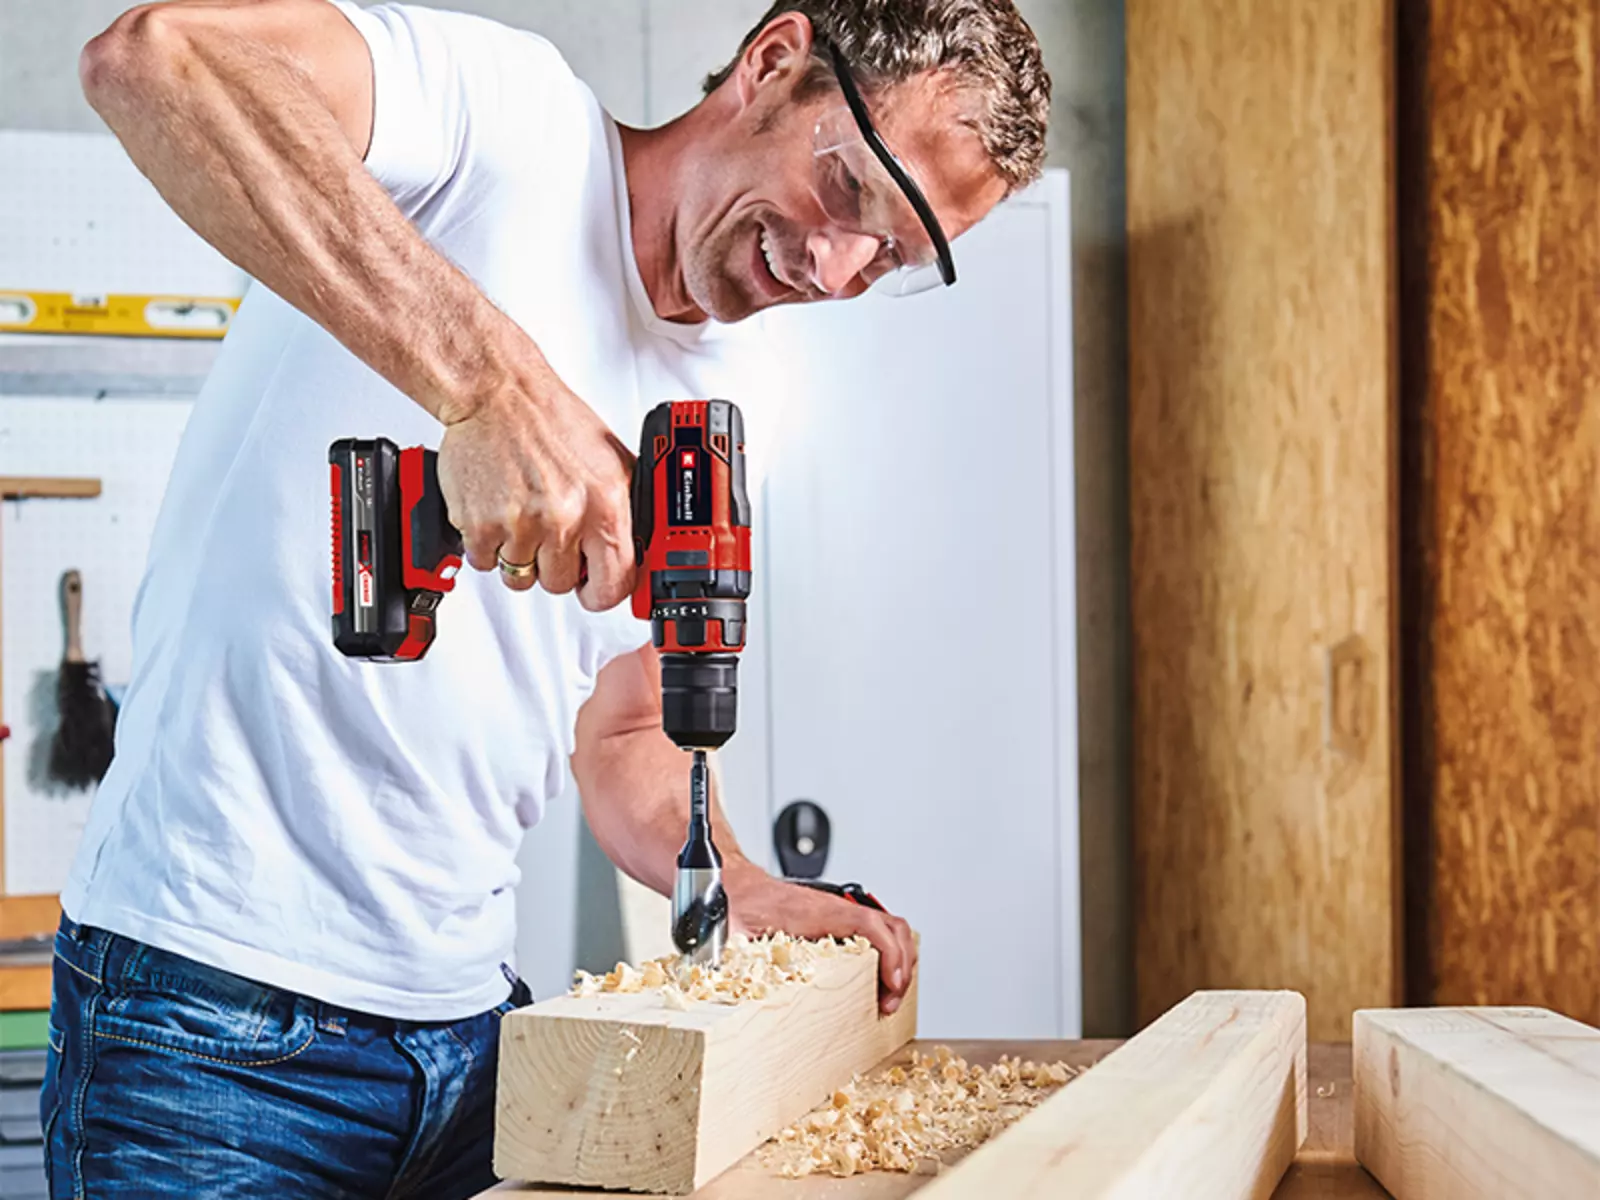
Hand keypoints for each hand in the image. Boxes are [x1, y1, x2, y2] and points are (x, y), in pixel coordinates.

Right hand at [436, 373, 635, 608]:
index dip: (602, 591)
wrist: (499, 393)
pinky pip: (485, 563)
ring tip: (524, 517)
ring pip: (521, 578)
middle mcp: (564, 517)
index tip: (593, 587)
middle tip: (550, 532)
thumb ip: (625, 510)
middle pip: (561, 585)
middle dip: (555, 565)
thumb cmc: (553, 421)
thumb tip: (634, 553)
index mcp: (604, 505)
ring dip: (521, 556)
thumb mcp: (613, 461)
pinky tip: (500, 512)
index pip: (614, 585)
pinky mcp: (479, 525)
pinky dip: (489, 545)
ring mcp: (520, 524)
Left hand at [724, 864, 917, 1014]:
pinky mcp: (835, 921)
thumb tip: (735, 985)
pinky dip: (889, 953)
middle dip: (902, 966)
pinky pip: (877, 932)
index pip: (871, 926)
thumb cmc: (736, 904)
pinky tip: (879, 976)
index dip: (890, 956)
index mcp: (817, 912)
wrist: (729, 884)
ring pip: (889, 928)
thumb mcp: (735, 934)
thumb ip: (739, 959)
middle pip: (892, 927)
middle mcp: (834, 909)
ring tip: (890, 993)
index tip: (892, 985)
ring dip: (900, 959)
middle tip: (890, 1001)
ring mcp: (838, 914)